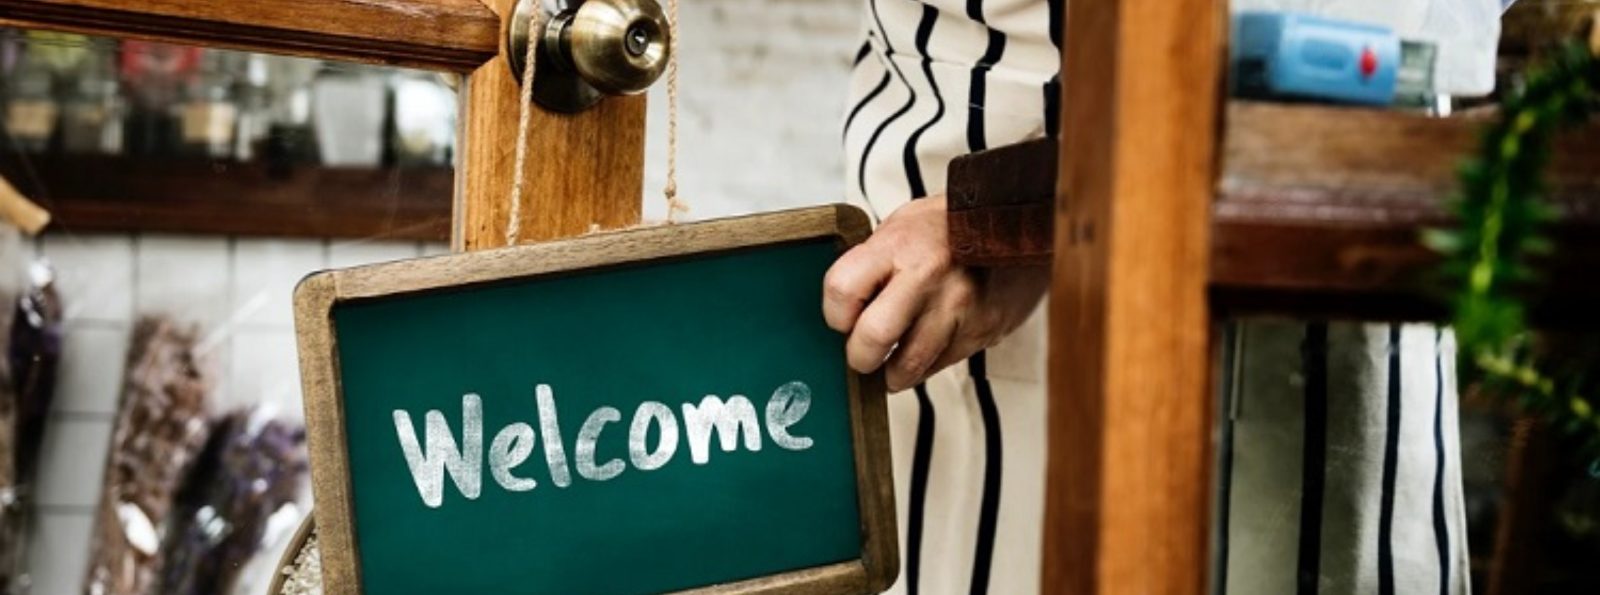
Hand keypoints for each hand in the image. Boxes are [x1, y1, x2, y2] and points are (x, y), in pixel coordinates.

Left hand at [823, 195, 1048, 391]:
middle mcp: (927, 276)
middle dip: (860, 357)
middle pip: (872, 338)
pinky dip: (925, 365)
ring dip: (892, 372)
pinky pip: (940, 366)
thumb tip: (842, 305)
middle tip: (862, 353)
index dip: (834, 313)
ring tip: (891, 357)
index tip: (841, 318)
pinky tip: (925, 346)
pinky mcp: (981, 330)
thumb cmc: (955, 224)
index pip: (841, 290)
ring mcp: (957, 307)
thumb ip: (872, 264)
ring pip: (908, 367)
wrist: (1020, 221)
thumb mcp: (903, 225)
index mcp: (898, 245)